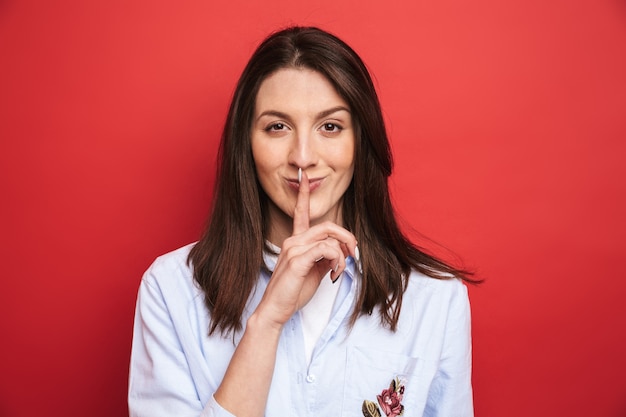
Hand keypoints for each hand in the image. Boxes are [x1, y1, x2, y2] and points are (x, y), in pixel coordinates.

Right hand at [255, 170, 356, 328]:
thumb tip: (340, 252)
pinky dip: (337, 260)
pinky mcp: (297, 260)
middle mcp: (293, 241)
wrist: (275, 310)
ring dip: (343, 254)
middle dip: (347, 239)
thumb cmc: (292, 293)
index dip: (303, 196)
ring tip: (339, 270)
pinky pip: (326, 249)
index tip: (303, 178)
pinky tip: (333, 273)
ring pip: (330, 237)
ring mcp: (293, 248)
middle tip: (353, 255)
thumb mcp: (314, 272)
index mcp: (295, 241)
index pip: (300, 213)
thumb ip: (325, 258)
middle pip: (328, 226)